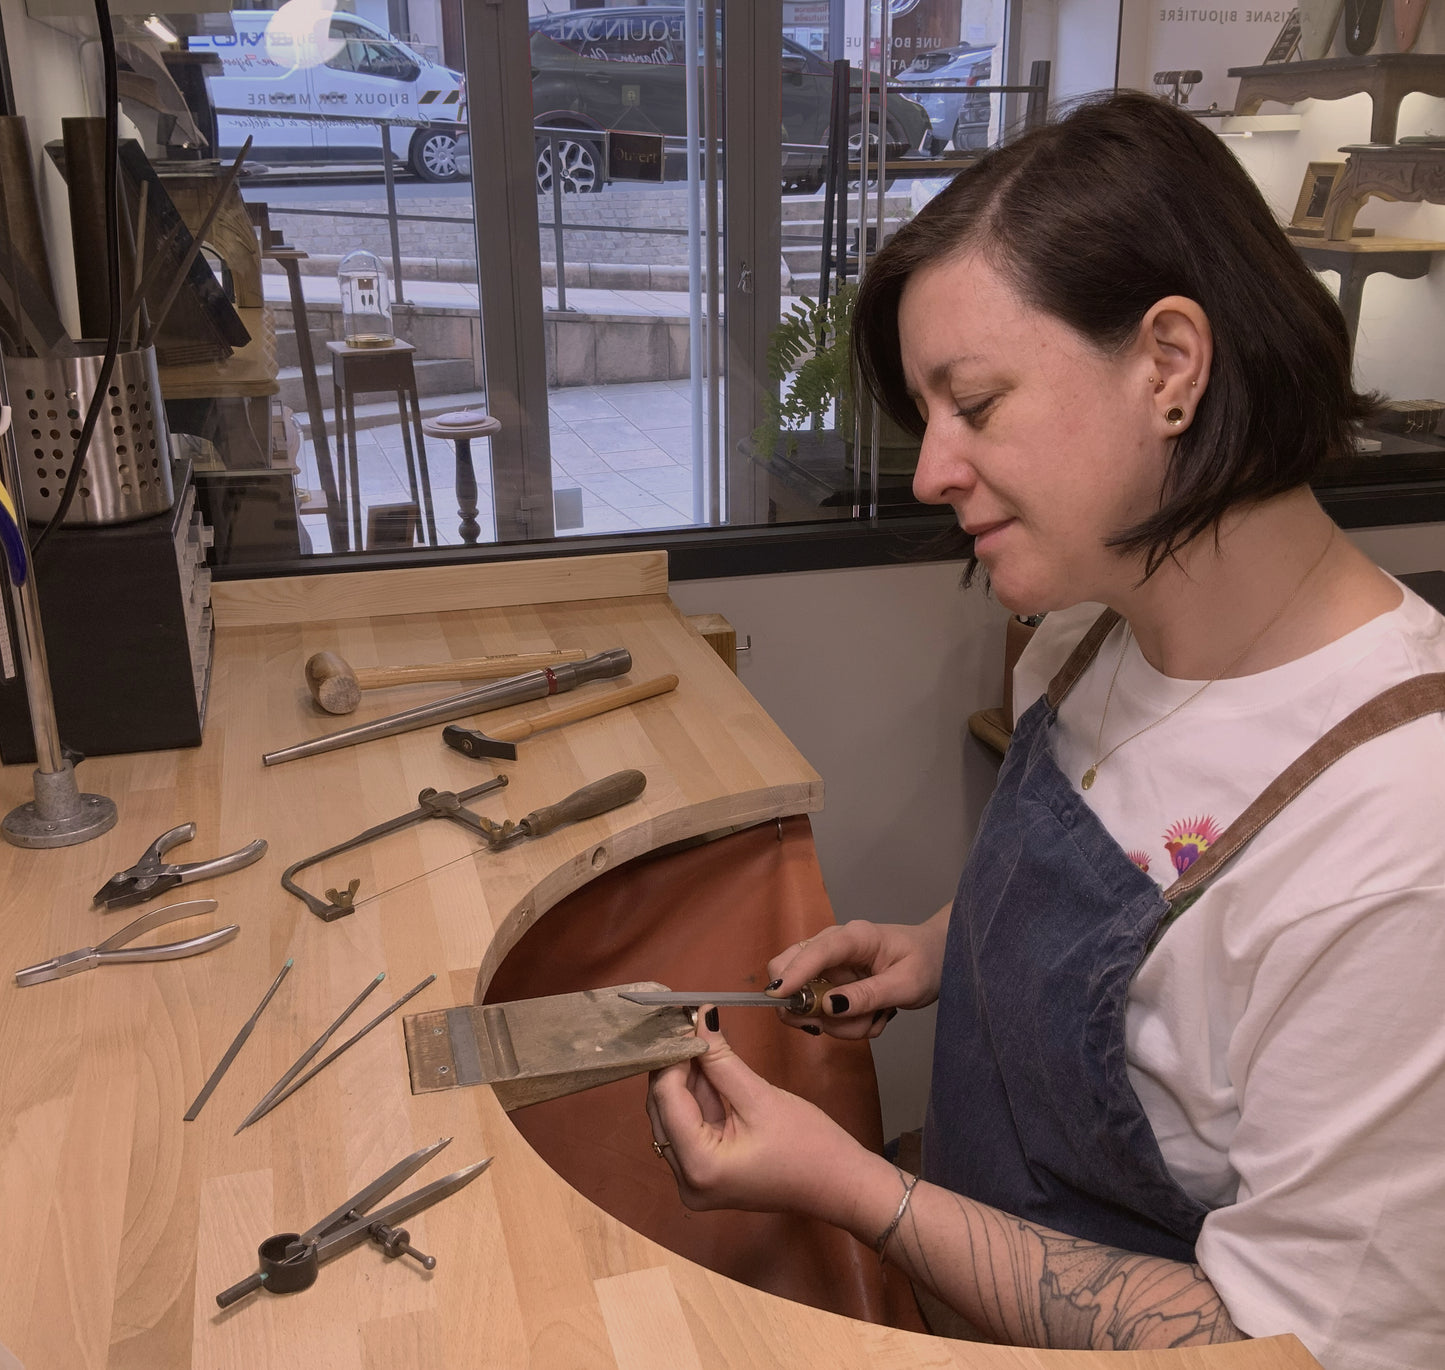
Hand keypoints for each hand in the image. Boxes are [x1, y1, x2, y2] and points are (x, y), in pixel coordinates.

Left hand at [646, 1012, 891, 1224]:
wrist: (840, 1184)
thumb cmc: (810, 1146)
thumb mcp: (761, 1096)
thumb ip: (721, 1058)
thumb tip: (699, 1017)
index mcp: (698, 1166)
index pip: (665, 1098)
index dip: (673, 1056)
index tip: (683, 1020)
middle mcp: (686, 1180)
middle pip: (663, 1109)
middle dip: (676, 1065)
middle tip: (689, 1024)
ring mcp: (695, 1180)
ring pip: (675, 1116)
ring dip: (687, 1079)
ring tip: (701, 1040)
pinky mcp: (707, 1173)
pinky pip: (691, 1127)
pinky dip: (699, 1098)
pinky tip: (709, 1068)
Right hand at [767, 909, 949, 1039]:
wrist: (938, 959)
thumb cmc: (927, 963)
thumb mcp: (906, 984)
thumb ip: (868, 996)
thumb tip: (828, 1007)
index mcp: (855, 937)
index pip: (815, 951)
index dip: (793, 973)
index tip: (778, 997)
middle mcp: (833, 947)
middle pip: (789, 968)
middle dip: (806, 1006)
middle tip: (831, 1024)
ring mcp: (829, 966)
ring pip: (806, 1000)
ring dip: (839, 1023)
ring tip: (877, 1018)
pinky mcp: (831, 984)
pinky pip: (822, 1012)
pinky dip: (845, 1024)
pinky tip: (872, 1016)